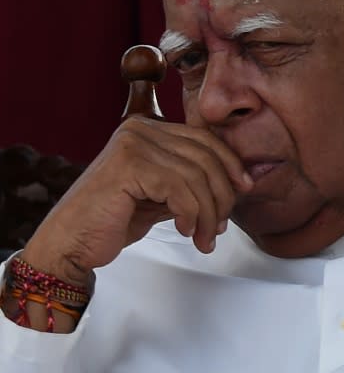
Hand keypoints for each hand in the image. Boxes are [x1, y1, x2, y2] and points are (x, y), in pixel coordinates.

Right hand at [23, 117, 253, 285]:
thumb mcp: (160, 196)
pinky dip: (190, 213)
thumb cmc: (112, 221)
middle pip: (204, 156)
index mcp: (147, 129)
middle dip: (221, 195)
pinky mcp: (128, 165)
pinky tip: (185, 230)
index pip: (204, 139)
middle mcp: (140, 130)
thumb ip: (188, 183)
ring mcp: (132, 144)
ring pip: (195, 175)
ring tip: (204, 238)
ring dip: (208, 213)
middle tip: (221, 226)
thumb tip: (236, 184)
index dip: (229, 163)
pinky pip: (179, 188)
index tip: (244, 189)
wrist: (71, 244)